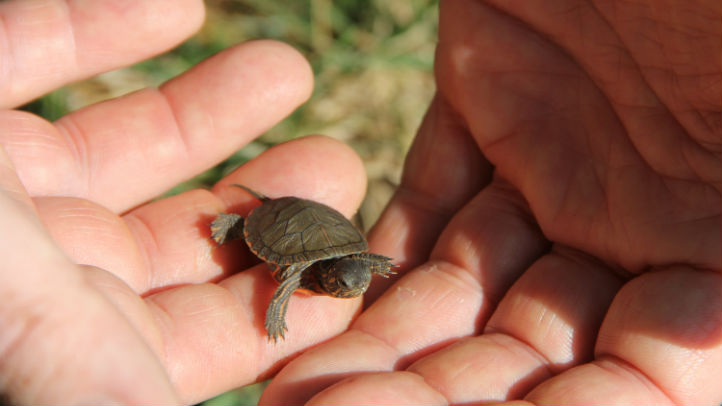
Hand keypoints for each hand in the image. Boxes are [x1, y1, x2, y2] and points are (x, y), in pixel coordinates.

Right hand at [0, 1, 369, 403]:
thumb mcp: (8, 307)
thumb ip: (97, 375)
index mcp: (44, 335)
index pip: (182, 339)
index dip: (271, 308)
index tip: (348, 264)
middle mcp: (22, 265)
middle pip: (164, 242)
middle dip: (259, 204)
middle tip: (342, 165)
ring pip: (109, 148)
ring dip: (202, 113)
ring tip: (291, 70)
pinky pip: (34, 51)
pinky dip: (100, 28)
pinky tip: (180, 7)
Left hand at [262, 0, 720, 403]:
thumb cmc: (717, 16)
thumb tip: (704, 347)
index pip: (646, 383)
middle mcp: (640, 233)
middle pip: (532, 349)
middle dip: (442, 393)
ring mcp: (559, 174)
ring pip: (464, 285)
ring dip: (389, 336)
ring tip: (304, 381)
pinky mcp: (490, 114)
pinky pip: (424, 199)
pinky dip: (375, 243)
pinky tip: (317, 287)